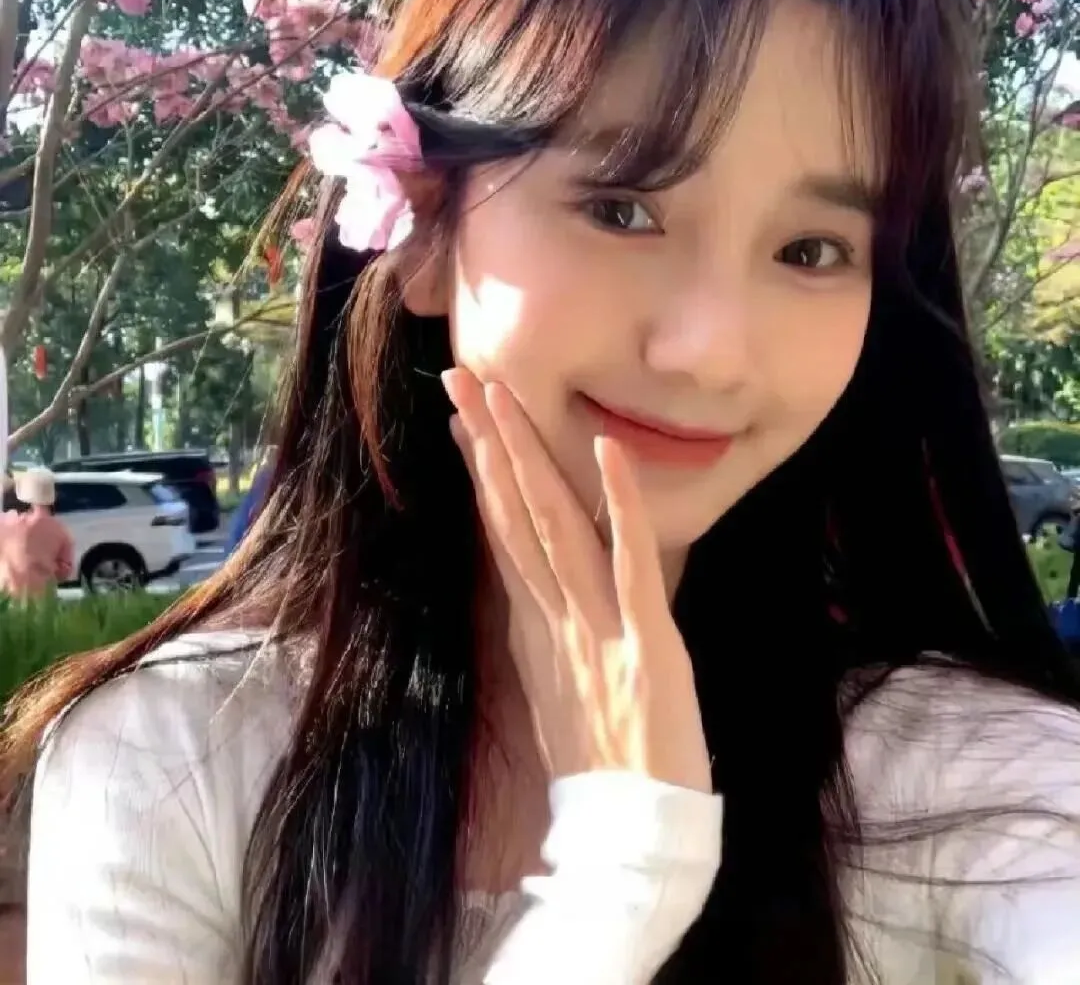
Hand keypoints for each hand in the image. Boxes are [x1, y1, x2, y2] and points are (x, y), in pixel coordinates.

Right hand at [442, 368, 711, 793]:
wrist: (631, 836)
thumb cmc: (599, 767)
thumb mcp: (555, 692)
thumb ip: (544, 635)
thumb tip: (531, 592)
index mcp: (536, 628)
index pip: (501, 535)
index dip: (482, 475)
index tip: (464, 423)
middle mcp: (555, 618)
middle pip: (514, 516)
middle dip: (488, 444)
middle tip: (461, 379)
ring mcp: (596, 627)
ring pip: (553, 527)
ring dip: (528, 458)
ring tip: (504, 398)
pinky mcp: (647, 643)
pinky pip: (629, 563)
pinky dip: (618, 505)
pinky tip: (604, 451)